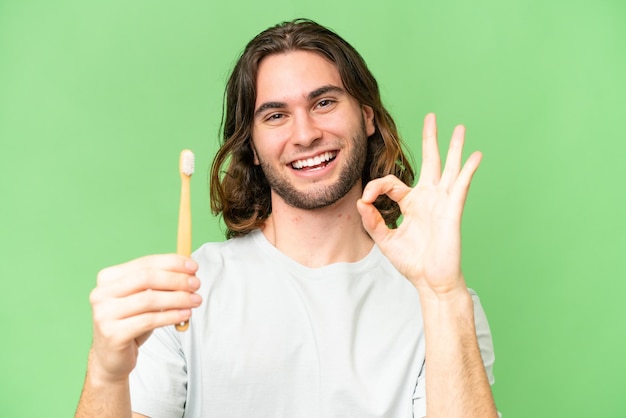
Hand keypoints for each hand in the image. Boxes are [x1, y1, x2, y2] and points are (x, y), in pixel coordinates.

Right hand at [88, 254, 201, 383]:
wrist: (111, 357)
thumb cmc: (130, 323)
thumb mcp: (144, 298)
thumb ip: (160, 283)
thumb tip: (189, 271)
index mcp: (108, 278)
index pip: (145, 263)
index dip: (172, 263)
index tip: (193, 267)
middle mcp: (101, 293)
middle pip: (146, 278)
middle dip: (176, 280)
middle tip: (196, 284)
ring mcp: (104, 314)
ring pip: (149, 300)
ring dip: (177, 298)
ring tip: (195, 300)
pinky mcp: (113, 334)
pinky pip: (148, 321)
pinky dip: (170, 316)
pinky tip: (185, 315)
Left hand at [357, 113, 480, 296]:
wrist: (430, 281)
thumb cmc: (412, 262)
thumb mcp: (385, 239)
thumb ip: (372, 220)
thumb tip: (360, 202)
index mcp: (411, 203)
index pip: (391, 182)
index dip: (375, 187)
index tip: (366, 200)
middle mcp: (428, 198)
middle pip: (430, 161)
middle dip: (430, 139)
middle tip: (432, 117)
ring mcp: (442, 202)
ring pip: (449, 168)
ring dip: (454, 148)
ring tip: (460, 128)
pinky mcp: (452, 210)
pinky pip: (461, 186)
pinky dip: (468, 170)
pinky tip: (475, 156)